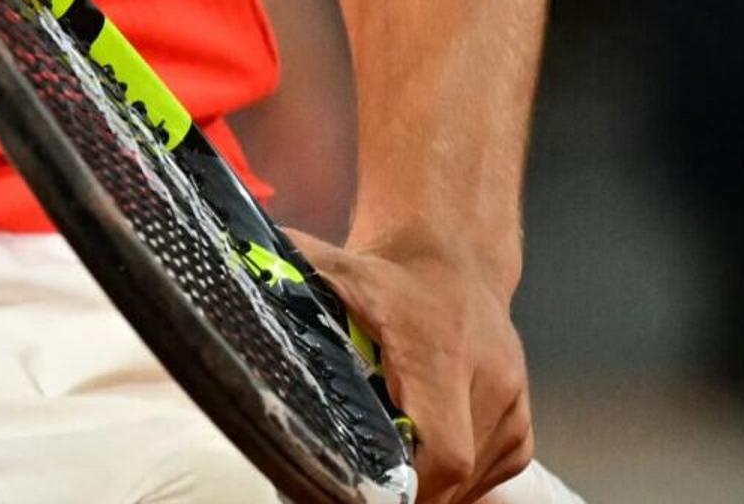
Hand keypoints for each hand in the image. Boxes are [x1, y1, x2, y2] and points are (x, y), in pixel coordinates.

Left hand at [290, 230, 534, 502]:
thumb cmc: (390, 277)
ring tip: (384, 466)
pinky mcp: (520, 427)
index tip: (357, 490)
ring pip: (472, 482)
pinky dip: (455, 481)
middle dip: (408, 491)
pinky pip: (488, 475)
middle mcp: (490, 383)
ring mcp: (512, 409)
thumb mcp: (336, 270)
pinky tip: (419, 456)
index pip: (443, 452)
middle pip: (455, 477)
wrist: (454, 262)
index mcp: (441, 354)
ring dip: (430, 486)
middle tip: (352, 488)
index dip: (405, 486)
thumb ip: (286, 274)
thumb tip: (223, 264)